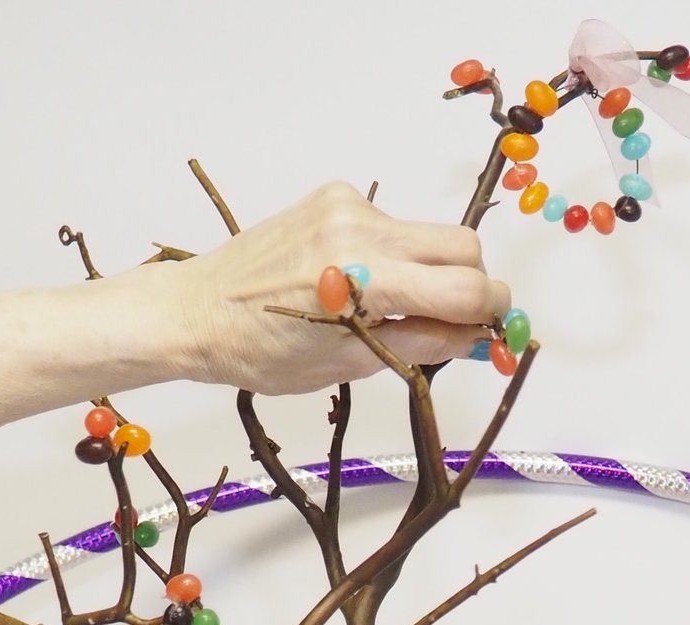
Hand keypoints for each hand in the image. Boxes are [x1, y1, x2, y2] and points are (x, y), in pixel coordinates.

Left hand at [165, 181, 510, 394]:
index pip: (465, 287)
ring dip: (429, 271)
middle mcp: (360, 230)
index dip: (491, 312)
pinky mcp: (334, 195)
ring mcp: (346, 206)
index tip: (492, 331)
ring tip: (391, 306)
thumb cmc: (259, 350)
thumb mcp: (348, 363)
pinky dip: (393, 254)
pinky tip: (358, 279)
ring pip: (428, 235)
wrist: (196, 310)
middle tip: (455, 321)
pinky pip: (391, 224)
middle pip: (462, 247)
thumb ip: (421, 344)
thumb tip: (475, 337)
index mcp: (363, 279)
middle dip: (472, 285)